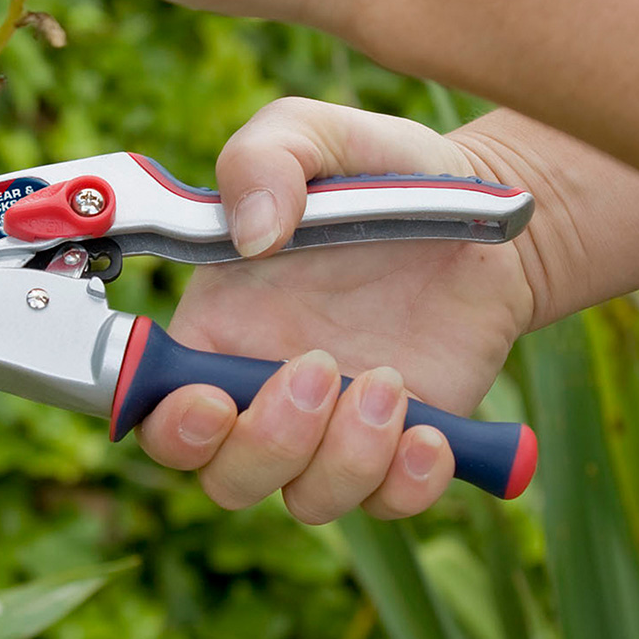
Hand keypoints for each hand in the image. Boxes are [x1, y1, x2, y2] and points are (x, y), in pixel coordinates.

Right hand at [134, 99, 535, 522]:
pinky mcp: (403, 445)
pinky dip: (409, 484)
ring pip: (307, 500)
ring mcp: (336, 427)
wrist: (481, 205)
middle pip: (225, 477)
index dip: (170, 425)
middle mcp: (267, 389)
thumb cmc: (380, 171)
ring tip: (389, 380)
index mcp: (220, 327)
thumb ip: (263, 158)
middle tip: (318, 368)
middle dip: (266, 442)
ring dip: (343, 458)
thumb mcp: (315, 134)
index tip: (212, 399)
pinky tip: (433, 432)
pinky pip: (390, 504)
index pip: (157, 409)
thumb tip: (250, 233)